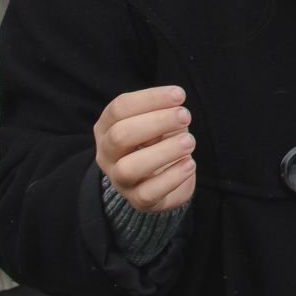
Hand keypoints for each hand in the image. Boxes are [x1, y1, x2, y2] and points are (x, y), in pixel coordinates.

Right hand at [95, 86, 196, 213]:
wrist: (161, 179)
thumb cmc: (158, 140)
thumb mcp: (158, 121)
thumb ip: (161, 113)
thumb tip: (174, 109)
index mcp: (106, 127)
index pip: (119, 108)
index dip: (150, 98)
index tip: (180, 95)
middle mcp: (106, 154)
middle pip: (120, 135)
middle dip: (156, 122)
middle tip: (185, 116)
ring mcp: (119, 180)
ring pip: (129, 168)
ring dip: (163, 152)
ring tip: (189, 142)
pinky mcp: (136, 200)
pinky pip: (148, 193)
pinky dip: (172, 177)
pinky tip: (189, 163)